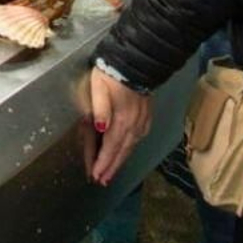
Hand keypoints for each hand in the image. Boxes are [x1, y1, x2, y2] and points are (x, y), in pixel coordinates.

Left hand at [89, 68, 151, 186]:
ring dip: (121, 160)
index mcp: (121, 120)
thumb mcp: (98, 88)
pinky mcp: (147, 116)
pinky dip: (131, 148)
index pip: (111, 147)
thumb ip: (100, 110)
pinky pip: (139, 137)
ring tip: (112, 172)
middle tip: (102, 181)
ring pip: (131, 146)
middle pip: (122, 151)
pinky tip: (128, 150)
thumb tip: (101, 129)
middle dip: (111, 167)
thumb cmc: (112, 74)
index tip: (96, 175)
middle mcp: (134, 124)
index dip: (103, 163)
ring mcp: (142, 121)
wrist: (137, 61)